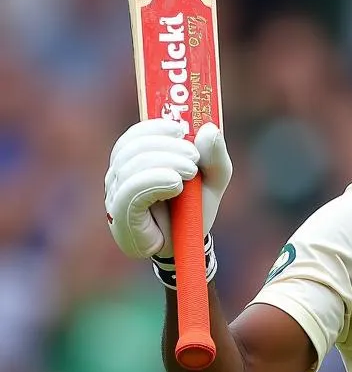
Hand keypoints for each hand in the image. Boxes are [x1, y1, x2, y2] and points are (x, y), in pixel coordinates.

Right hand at [104, 119, 231, 258]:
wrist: (190, 243)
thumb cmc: (195, 208)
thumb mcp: (214, 178)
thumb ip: (215, 155)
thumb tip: (209, 128)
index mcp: (136, 162)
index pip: (133, 137)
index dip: (154, 128)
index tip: (180, 130)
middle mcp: (120, 176)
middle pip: (132, 148)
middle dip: (167, 147)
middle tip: (193, 157)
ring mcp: (115, 196)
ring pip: (131, 167)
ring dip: (165, 163)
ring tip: (191, 172)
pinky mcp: (120, 216)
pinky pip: (130, 191)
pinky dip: (155, 180)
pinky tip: (176, 184)